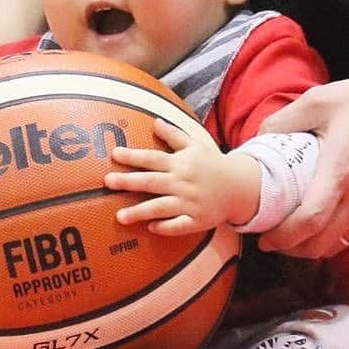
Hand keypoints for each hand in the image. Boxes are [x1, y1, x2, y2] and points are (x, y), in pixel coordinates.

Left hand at [104, 118, 258, 234]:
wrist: (241, 186)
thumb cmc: (212, 164)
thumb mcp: (196, 144)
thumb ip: (174, 135)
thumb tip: (154, 121)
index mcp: (180, 163)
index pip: (153, 158)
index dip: (133, 156)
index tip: (115, 154)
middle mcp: (183, 183)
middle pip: (152, 182)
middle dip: (128, 182)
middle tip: (107, 182)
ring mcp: (190, 203)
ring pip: (161, 208)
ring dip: (140, 212)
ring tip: (119, 217)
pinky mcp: (197, 220)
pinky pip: (179, 226)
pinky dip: (165, 227)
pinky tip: (150, 227)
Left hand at [256, 58, 348, 258]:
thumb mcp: (319, 101)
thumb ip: (282, 122)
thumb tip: (256, 141)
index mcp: (340, 173)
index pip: (309, 223)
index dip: (282, 237)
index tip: (263, 237)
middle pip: (321, 245)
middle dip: (291, 249)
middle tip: (271, 239)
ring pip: (340, 246)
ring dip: (313, 247)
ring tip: (293, 234)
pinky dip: (335, 239)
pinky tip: (323, 224)